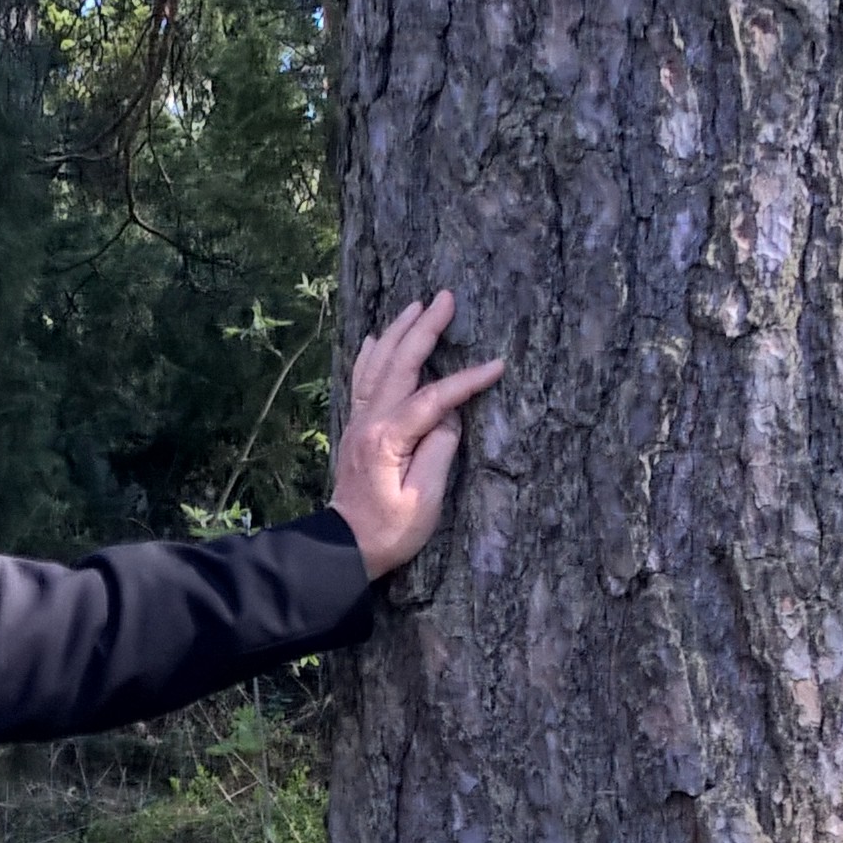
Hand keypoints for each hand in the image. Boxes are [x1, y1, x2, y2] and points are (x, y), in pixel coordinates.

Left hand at [329, 290, 504, 579]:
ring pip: (377, 363)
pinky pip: (362, 379)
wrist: (345, 546)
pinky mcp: (357, 427)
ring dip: (398, 331)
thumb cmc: (390, 530)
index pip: (433, 398)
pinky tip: (374, 336)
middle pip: (399, 364)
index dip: (466, 380)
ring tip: (417, 304)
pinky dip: (370, 354)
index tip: (497, 364)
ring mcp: (359, 421)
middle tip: (446, 297)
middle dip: (425, 328)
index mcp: (387, 438)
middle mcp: (369, 421)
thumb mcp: (425, 500)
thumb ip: (439, 452)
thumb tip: (448, 417)